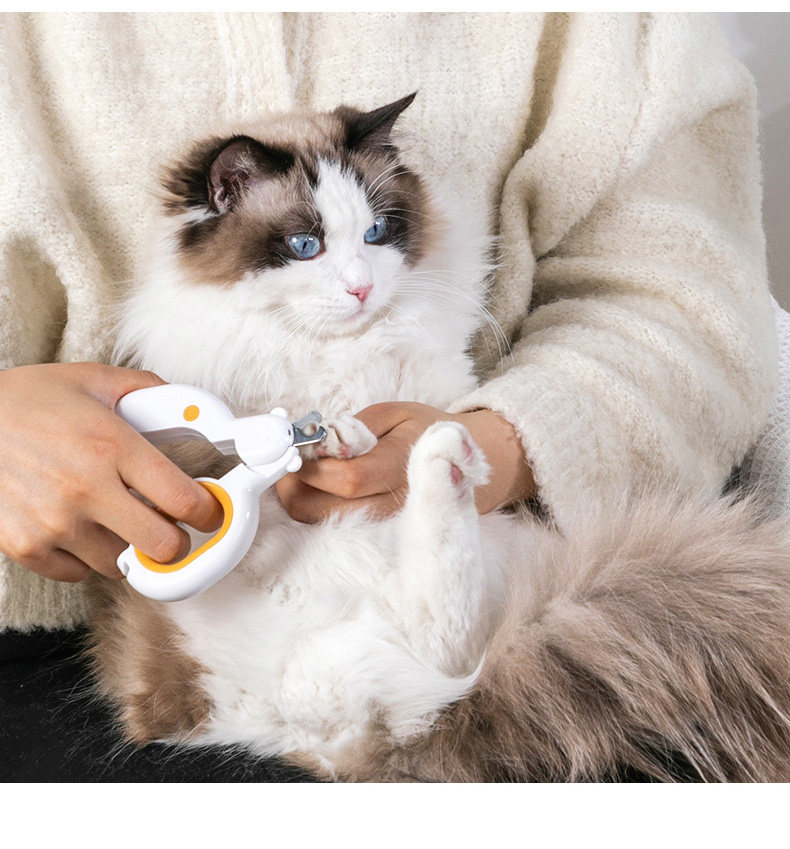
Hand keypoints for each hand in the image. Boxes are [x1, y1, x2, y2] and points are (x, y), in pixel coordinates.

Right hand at [0, 363, 223, 582]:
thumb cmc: (29, 399)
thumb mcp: (92, 380)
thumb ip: (146, 390)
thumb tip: (188, 403)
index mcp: (111, 445)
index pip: (183, 499)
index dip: (208, 511)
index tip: (209, 512)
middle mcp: (85, 488)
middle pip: (162, 547)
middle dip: (175, 540)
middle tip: (169, 526)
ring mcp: (52, 522)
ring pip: (121, 565)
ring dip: (128, 548)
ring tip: (115, 519)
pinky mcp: (23, 545)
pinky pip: (78, 573)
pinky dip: (85, 558)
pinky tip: (79, 528)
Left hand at [275, 401, 534, 522]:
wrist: (466, 462)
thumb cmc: (426, 431)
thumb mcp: (396, 413)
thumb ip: (358, 426)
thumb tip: (321, 441)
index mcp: (401, 469)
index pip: (348, 478)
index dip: (313, 466)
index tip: (298, 448)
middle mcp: (392, 506)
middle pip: (324, 509)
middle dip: (294, 485)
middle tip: (288, 462)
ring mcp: (383, 526)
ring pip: (321, 522)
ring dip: (299, 497)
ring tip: (300, 472)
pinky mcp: (374, 533)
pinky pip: (331, 526)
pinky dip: (313, 507)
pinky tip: (315, 487)